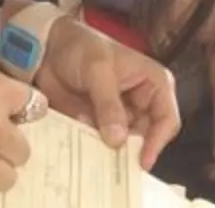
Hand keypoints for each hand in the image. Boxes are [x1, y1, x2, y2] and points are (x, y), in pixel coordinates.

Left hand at [33, 16, 181, 170]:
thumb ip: (108, 104)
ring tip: (93, 162)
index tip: (141, 162)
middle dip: (130, 153)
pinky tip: (80, 156)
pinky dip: (92, 153)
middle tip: (112, 168)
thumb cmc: (81, 47)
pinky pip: (101, 147)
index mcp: (154, 84)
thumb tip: (118, 140)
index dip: (157, 141)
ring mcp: (120, 118)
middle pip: (146, 138)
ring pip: (123, 147)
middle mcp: (142, 105)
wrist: (48, 48)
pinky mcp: (100, 127)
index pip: (166, 119)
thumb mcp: (97, 70)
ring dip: (109, 155)